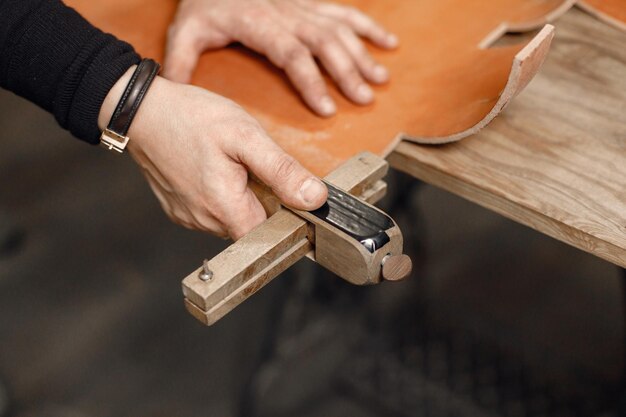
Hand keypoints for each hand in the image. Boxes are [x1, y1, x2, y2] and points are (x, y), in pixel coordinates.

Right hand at [99, 66, 327, 239]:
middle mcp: (204, 222)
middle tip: (252, 166)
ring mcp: (188, 217)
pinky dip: (220, 194)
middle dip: (261, 200)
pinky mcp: (178, 209)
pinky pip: (211, 210)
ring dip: (241, 196)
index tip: (286, 193)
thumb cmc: (191, 118)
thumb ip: (282, 171)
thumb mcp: (246, 136)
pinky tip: (213, 168)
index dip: (285, 216)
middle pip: (251, 226)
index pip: (271, 234)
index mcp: (225, 209)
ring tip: (231, 164)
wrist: (141, 110)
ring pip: (232, 217)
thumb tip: (315, 199)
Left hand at [163, 0, 397, 116]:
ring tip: (380, 79)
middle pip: (324, 42)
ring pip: (339, 28)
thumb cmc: (204, 2)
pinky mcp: (310, 3)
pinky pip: (344, 12)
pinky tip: (388, 43)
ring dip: (363, 53)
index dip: (311, 81)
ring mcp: (302, 6)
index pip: (292, 54)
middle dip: (347, 71)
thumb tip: (176, 92)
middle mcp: (287, 14)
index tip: (328, 109)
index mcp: (260, 24)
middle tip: (364, 99)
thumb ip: (182, 60)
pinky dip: (368, 26)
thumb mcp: (187, 29)